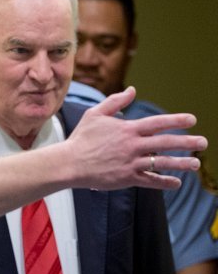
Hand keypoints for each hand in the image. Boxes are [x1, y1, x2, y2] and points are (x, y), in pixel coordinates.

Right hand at [66, 86, 206, 189]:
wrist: (70, 163)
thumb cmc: (81, 138)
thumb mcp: (95, 114)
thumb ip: (116, 101)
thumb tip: (132, 90)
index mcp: (127, 129)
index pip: (157, 123)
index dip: (176, 121)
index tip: (192, 120)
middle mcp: (132, 145)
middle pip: (165, 143)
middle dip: (187, 142)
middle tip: (203, 142)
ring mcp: (131, 162)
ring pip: (161, 163)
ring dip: (181, 163)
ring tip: (195, 164)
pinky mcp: (127, 178)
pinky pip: (150, 181)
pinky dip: (164, 182)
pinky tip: (176, 183)